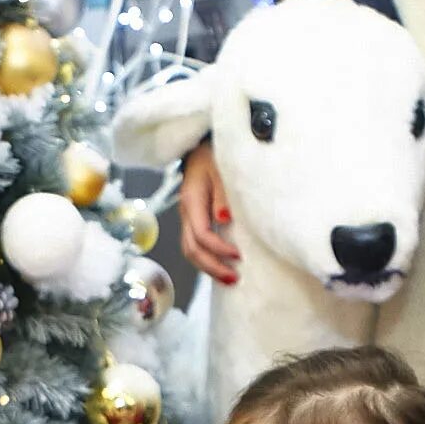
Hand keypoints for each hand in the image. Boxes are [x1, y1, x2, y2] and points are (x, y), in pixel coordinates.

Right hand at [176, 141, 240, 283]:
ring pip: (190, 250)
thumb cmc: (214, 154)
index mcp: (192, 200)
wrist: (201, 145)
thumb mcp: (221, 168)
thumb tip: (223, 219)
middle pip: (192, 248)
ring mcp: (187, 216)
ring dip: (208, 267)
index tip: (238, 256)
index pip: (201, 234)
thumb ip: (223, 193)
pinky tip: (221, 266)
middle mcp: (186, 211)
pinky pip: (194, 244)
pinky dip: (206, 259)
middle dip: (212, 266)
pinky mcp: (193, 218)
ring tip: (229, 278)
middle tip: (235, 278)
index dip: (218, 249)